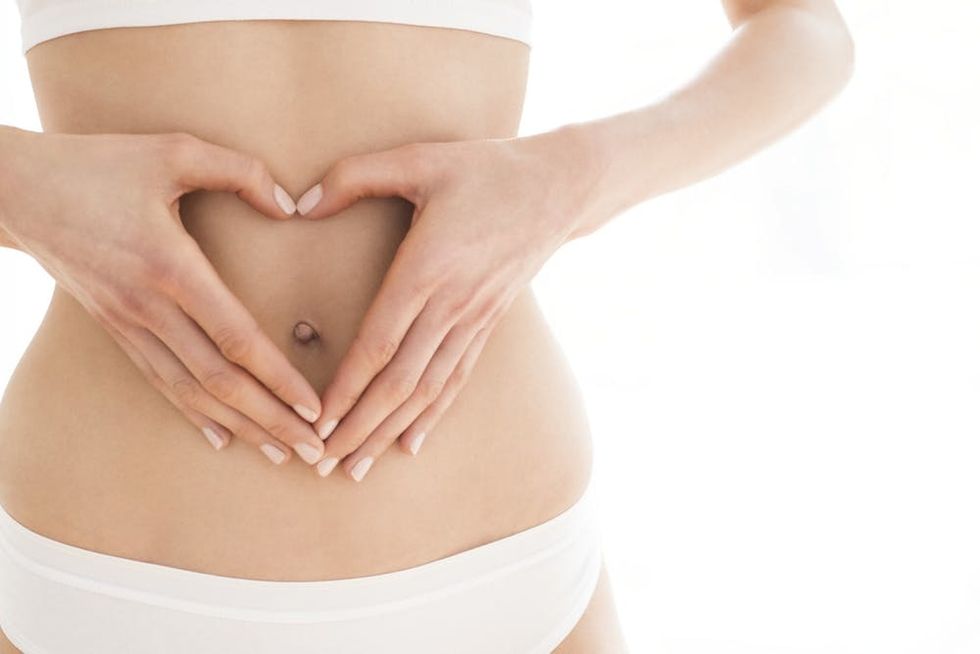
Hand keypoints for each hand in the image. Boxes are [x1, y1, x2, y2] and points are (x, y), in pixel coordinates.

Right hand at [0, 128, 325, 465]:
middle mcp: (149, 307)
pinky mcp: (115, 329)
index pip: (236, 337)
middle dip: (271, 420)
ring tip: (281, 454)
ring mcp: (128, 324)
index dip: (278, 378)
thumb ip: (239, 172)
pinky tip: (223, 437)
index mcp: (171, 266)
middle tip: (314, 453)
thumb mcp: (172, 150)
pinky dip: (195, 413)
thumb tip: (291, 205)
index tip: (315, 407)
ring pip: (191, 391)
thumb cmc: (98, 164)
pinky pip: (161, 381)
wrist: (13, 190)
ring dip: (240, 426)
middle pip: (220, 380)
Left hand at [294, 127, 602, 479]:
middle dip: (359, 427)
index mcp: (429, 268)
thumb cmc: (485, 168)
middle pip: (400, 381)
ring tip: (356, 467)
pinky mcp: (487, 324)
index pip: (380, 342)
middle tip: (324, 464)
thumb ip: (354, 176)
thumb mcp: (419, 158)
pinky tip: (410, 444)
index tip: (317, 421)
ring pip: (427, 391)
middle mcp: (452, 304)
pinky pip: (456, 380)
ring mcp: (474, 320)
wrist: (561, 186)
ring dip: (389, 432)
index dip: (346, 387)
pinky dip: (431, 416)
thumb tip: (299, 204)